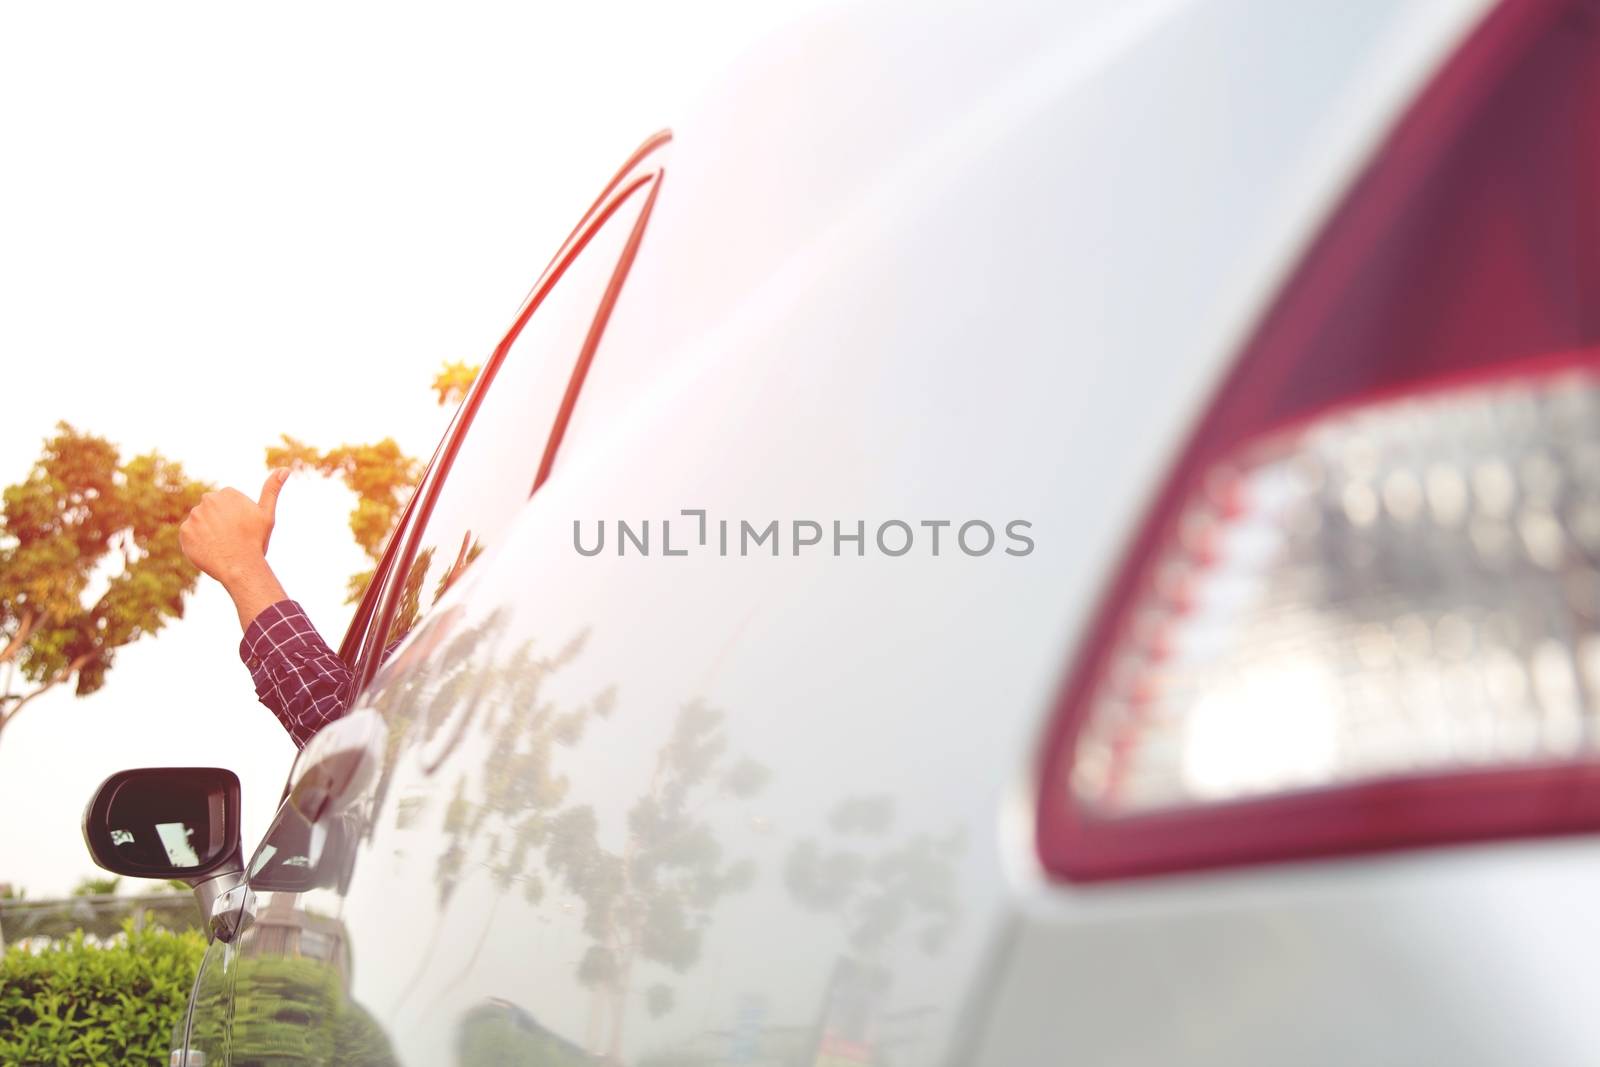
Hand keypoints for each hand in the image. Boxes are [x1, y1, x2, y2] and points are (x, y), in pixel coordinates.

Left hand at [180, 469, 288, 586]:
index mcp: (227, 493)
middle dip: (219, 522)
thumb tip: (285, 468)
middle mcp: (208, 500)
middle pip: (211, 512)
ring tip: (221, 545)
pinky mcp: (184, 532)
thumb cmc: (256, 540)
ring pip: (200, 523)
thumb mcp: (267, 514)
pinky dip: (197, 543)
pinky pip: (189, 536)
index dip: (235, 518)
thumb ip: (272, 489)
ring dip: (207, 532)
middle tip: (232, 538)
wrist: (240, 565)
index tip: (242, 528)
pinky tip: (210, 550)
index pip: (226, 504)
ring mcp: (194, 516)